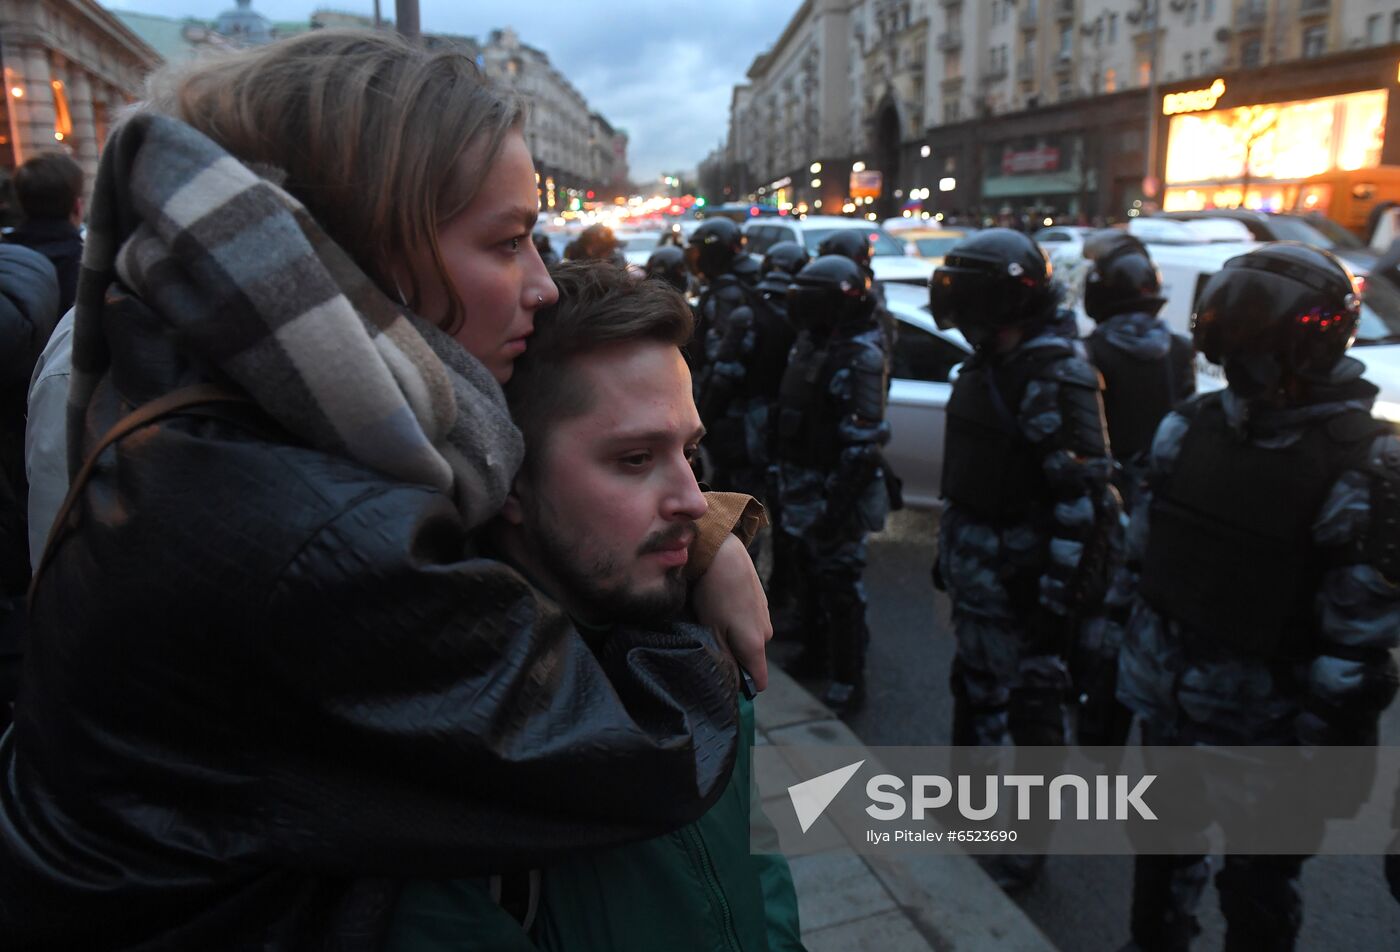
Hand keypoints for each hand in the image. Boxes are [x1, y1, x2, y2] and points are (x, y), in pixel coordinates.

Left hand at [693, 534, 771, 691]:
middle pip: (751, 659)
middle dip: (733, 656)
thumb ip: (725, 658)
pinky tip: (720, 603)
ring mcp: (764, 614)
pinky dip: (736, 617)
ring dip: (734, 635)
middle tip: (708, 641)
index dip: (742, 686)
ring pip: (749, 637)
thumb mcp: (712, 630)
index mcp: (755, 644)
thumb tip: (734, 681)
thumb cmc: (713, 592)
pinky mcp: (760, 599)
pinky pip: (749, 619)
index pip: (760, 682)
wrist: (722, 551)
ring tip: (711, 618)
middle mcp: (766, 632)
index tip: (723, 680)